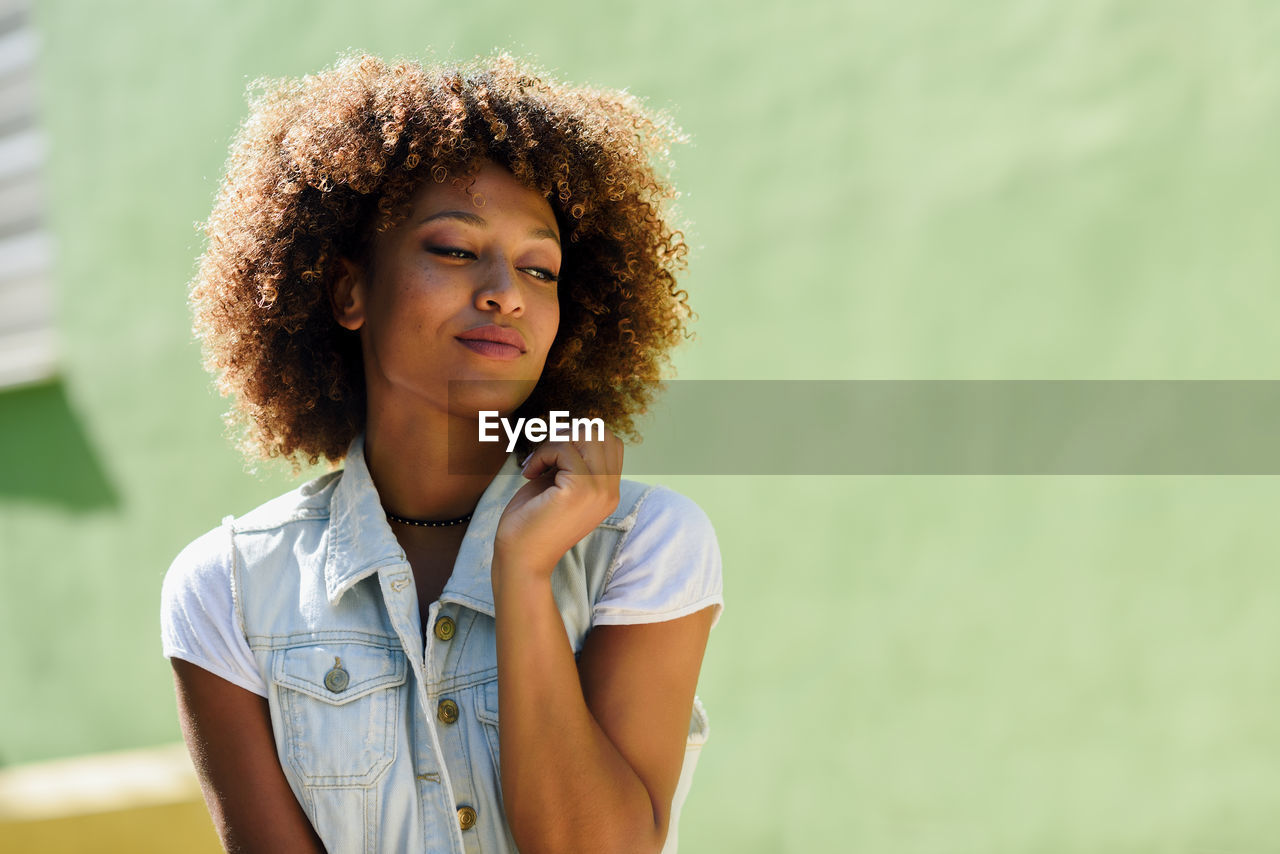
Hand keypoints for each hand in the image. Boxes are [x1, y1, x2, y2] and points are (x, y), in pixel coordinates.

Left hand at [494, 431, 622, 576]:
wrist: (520, 558)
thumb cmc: (533, 520)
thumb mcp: (559, 483)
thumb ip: (571, 460)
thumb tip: (570, 426)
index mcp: (609, 492)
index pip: (611, 441)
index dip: (580, 437)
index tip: (554, 455)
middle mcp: (610, 492)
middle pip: (600, 432)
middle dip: (566, 434)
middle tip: (543, 456)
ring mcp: (599, 491)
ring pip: (585, 434)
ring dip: (553, 442)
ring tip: (536, 464)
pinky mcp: (579, 491)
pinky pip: (563, 449)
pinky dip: (542, 453)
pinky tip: (529, 473)